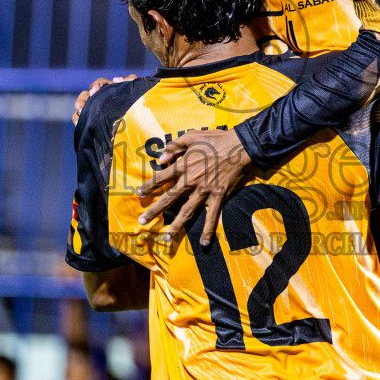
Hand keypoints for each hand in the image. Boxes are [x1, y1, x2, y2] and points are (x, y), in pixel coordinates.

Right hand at [73, 76, 135, 124]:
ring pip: (80, 108)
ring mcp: (94, 111)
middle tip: (83, 108)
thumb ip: (130, 80)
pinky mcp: (92, 123)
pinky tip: (81, 125)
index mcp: (109, 90)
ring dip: (78, 111)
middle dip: (82, 100)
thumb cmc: (138, 106)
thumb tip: (115, 80)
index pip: (99, 84)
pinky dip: (78, 121)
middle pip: (84, 96)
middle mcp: (99, 100)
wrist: (140, 125)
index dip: (96, 85)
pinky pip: (80, 120)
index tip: (94, 91)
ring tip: (81, 116)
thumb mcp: (137, 91)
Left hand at [137, 128, 252, 245]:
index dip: (148, 186)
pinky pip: (212, 216)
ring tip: (166, 237)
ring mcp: (204, 191)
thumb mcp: (192, 136)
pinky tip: (204, 243)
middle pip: (169, 198)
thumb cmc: (215, 139)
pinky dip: (208, 230)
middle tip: (142, 221)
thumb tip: (160, 158)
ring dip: (176, 225)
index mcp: (183, 165)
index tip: (139, 194)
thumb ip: (174, 146)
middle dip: (154, 210)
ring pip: (187, 211)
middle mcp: (190, 181)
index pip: (160, 178)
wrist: (240, 146)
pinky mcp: (218, 197)